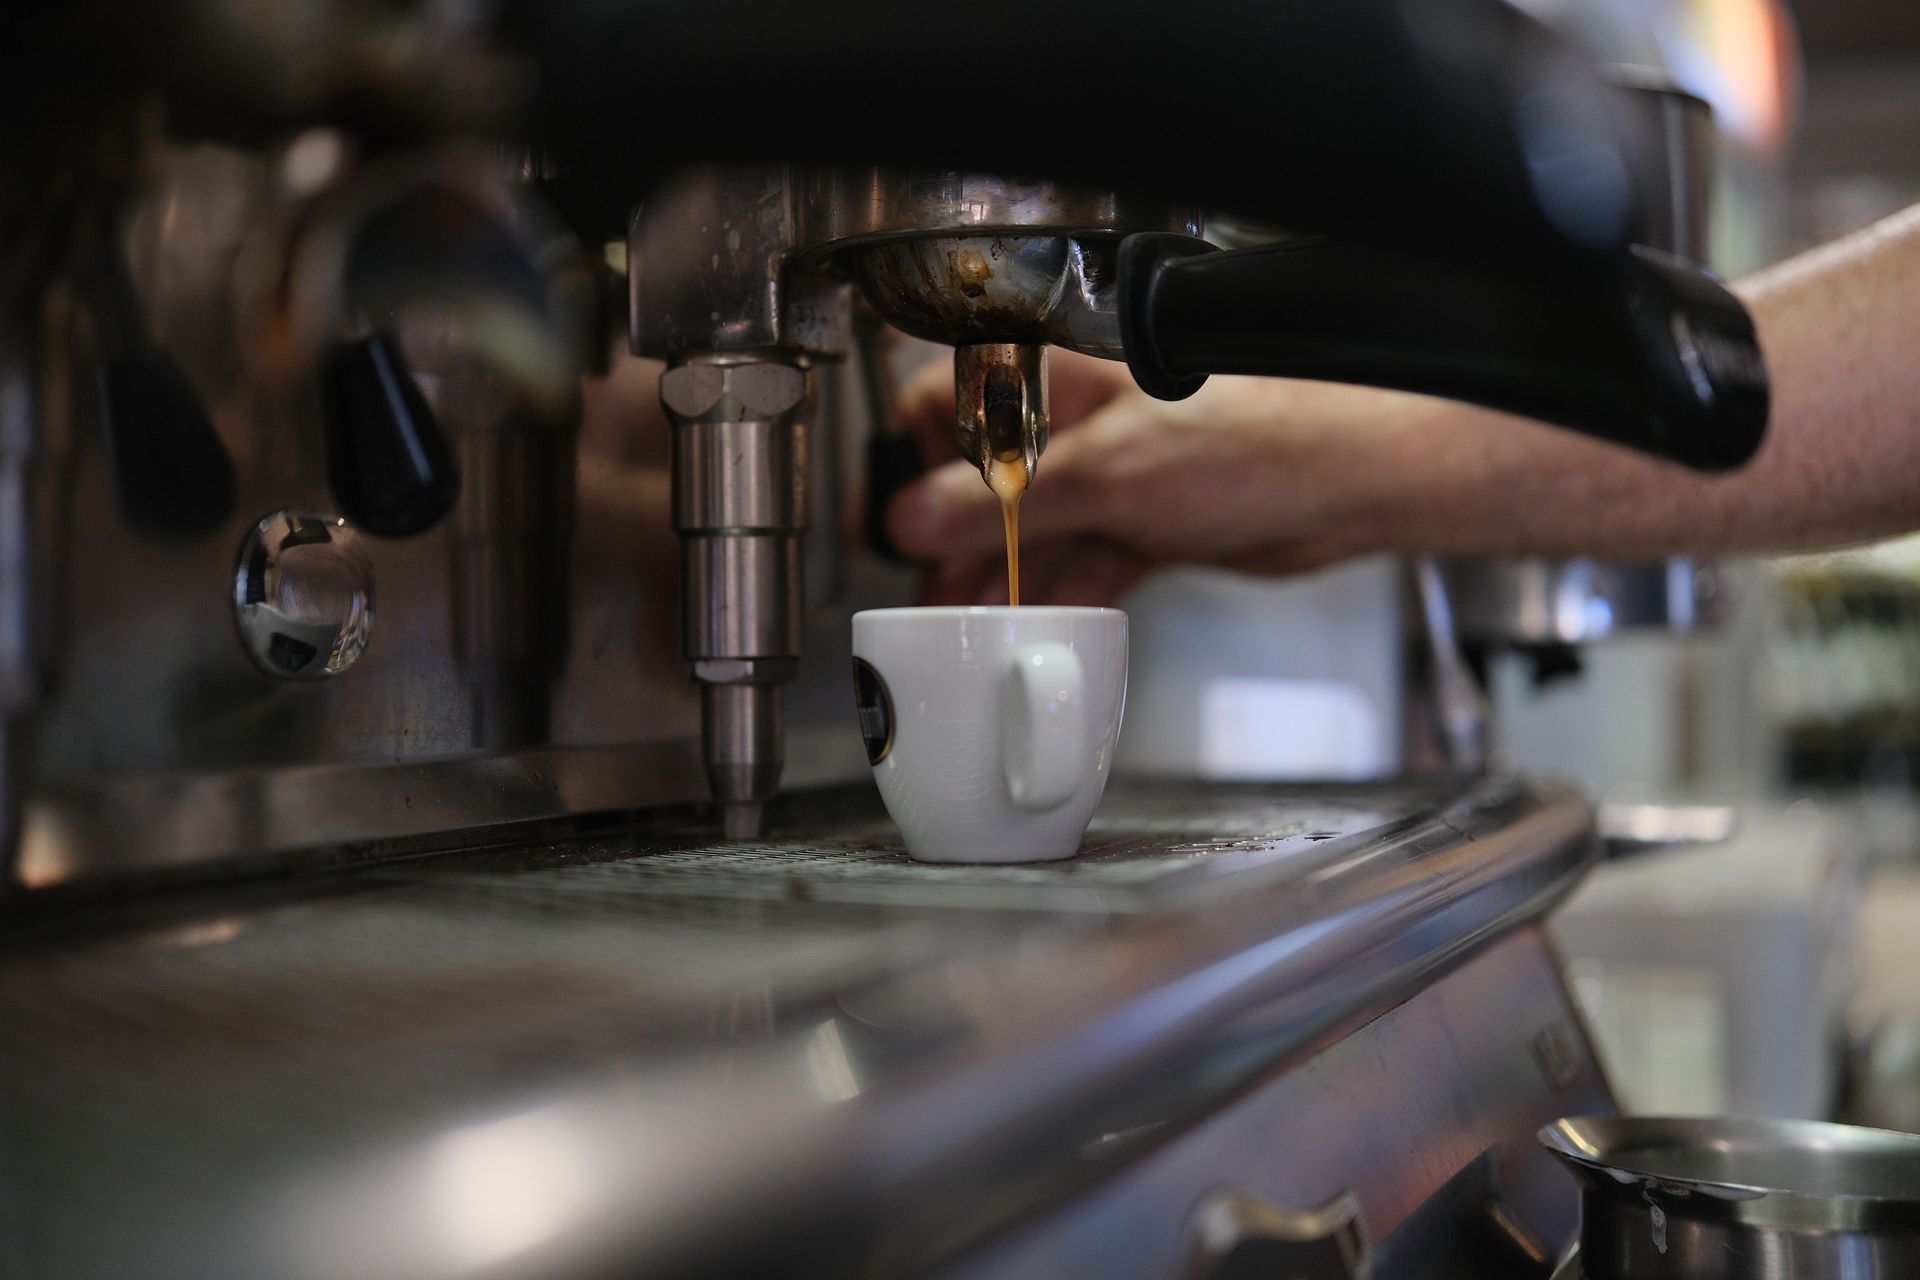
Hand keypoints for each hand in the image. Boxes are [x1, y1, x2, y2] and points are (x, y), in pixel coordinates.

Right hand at [886, 350, 1448, 604]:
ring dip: (1003, 579)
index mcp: (1061, 368)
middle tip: (924, 592)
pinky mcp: (1148, 516)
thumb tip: (917, 518)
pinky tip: (1034, 628)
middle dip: (956, 540)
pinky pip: (1083, 558)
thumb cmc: (1258, 434)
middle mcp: (1083, 413)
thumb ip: (1001, 502)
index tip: (896, 522)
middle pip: (988, 477)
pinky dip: (1058, 594)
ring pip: (1034, 527)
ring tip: (966, 626)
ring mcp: (1116, 466)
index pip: (953, 401)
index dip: (916, 464)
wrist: (1352, 479)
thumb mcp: (1105, 474)